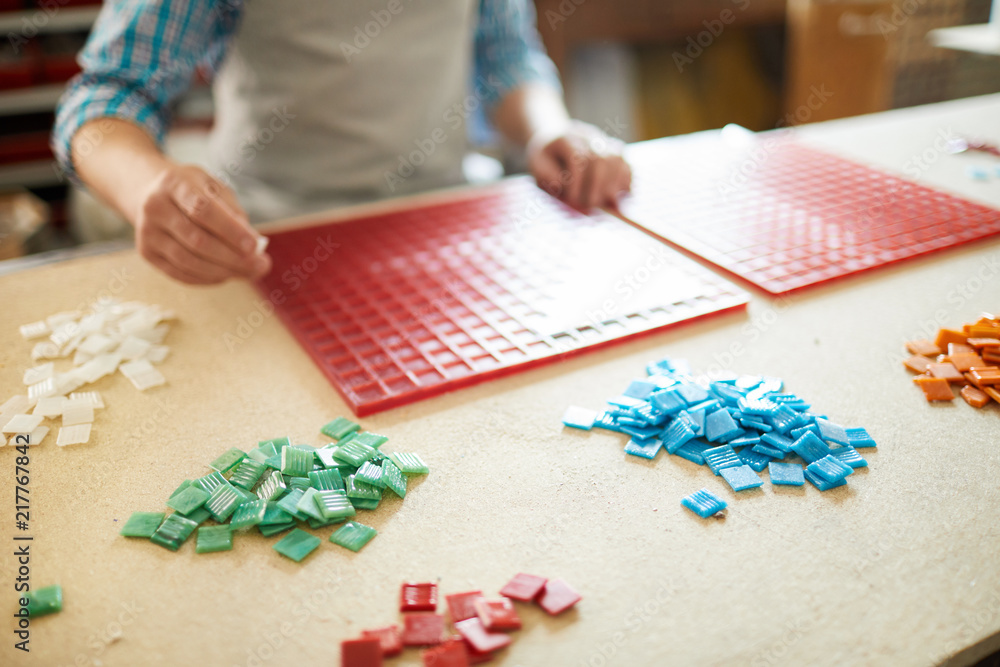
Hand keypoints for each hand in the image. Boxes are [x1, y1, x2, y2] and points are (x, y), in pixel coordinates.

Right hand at [134, 163, 269, 284]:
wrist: (149, 191)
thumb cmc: (193, 190)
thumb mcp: (214, 188)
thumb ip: (234, 213)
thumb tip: (255, 246)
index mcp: (174, 183)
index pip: (202, 209)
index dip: (230, 230)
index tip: (255, 245)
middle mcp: (155, 207)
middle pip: (196, 240)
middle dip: (233, 257)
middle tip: (260, 265)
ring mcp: (147, 232)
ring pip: (188, 261)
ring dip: (224, 271)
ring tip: (249, 272)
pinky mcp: (147, 252)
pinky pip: (180, 273)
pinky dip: (207, 278)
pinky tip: (226, 275)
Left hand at [527, 120, 631, 211]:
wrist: (555, 138)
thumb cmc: (546, 158)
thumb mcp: (538, 165)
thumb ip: (549, 176)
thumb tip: (566, 187)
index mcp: (566, 137)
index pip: (577, 157)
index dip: (576, 181)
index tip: (572, 199)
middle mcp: (588, 135)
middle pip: (600, 158)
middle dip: (597, 185)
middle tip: (591, 204)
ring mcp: (604, 141)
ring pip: (616, 159)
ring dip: (612, 184)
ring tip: (605, 202)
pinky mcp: (616, 150)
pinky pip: (626, 164)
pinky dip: (625, 181)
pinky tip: (618, 195)